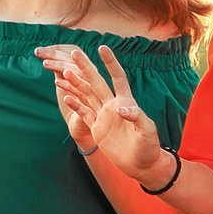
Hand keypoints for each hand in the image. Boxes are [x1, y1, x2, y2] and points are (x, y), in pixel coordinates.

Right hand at [38, 44, 171, 184]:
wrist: (141, 164)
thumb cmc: (149, 146)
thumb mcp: (146, 130)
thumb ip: (136, 116)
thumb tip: (119, 108)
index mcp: (126, 102)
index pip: (117, 78)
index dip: (111, 63)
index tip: (102, 48)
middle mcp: (113, 105)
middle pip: (97, 82)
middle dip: (86, 68)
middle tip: (75, 52)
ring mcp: (103, 116)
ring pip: (87, 96)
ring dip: (76, 84)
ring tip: (63, 73)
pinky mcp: (97, 129)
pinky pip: (84, 113)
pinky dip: (75, 105)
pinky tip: (65, 96)